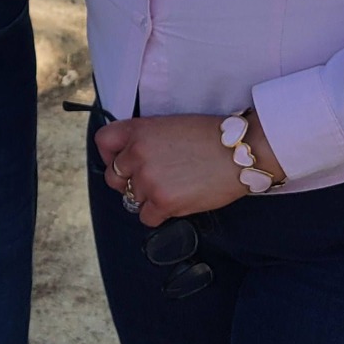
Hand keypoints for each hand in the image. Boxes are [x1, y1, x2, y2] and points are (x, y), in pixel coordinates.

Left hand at [95, 114, 283, 227]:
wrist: (239, 152)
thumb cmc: (211, 137)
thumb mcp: (169, 126)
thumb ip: (145, 140)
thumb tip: (130, 159)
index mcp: (138, 130)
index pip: (103, 142)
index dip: (110, 155)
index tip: (121, 161)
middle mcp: (136, 153)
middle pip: (114, 177)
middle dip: (129, 182)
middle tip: (151, 182)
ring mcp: (148, 179)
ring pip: (133, 199)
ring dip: (150, 198)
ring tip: (176, 187)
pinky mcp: (162, 202)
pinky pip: (147, 218)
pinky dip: (160, 214)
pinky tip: (179, 201)